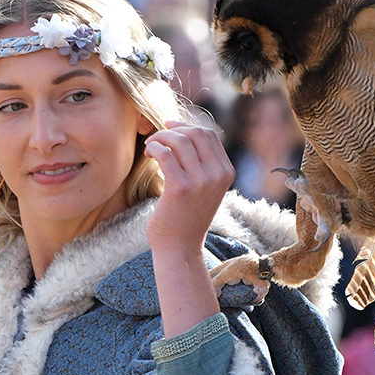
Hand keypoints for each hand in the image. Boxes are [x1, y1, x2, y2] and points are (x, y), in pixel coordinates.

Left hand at [143, 121, 236, 338]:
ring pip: (179, 140)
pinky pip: (165, 153)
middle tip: (157, 138)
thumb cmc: (187, 216)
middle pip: (195, 133)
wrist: (180, 248)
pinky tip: (148, 154)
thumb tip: (184, 130)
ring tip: (150, 147)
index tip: (169, 128)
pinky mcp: (180, 188)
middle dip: (172, 130)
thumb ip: (203, 163)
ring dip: (160, 138)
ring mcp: (201, 181)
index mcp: (227, 172)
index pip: (209, 134)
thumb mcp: (205, 187)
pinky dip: (153, 148)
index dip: (187, 126)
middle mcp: (217, 175)